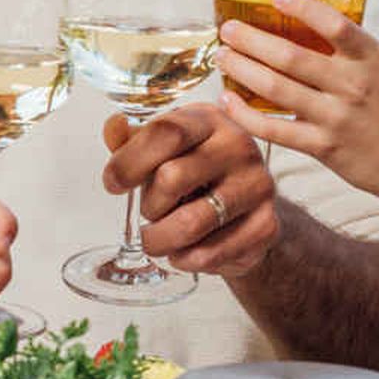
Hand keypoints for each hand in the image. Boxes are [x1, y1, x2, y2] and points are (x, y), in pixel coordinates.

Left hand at [105, 99, 281, 279]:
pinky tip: (184, 250)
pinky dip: (184, 259)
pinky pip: (209, 253)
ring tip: (158, 238)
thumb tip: (114, 126)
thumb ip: (133, 140)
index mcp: (209, 120)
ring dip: (160, 238)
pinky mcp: (266, 225)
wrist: (248, 202)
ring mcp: (257, 186)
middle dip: (148, 205)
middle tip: (150, 212)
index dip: (130, 161)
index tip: (112, 184)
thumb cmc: (197, 170)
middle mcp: (239, 146)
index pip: (166, 132)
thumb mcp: (164, 147)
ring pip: (190, 223)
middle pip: (172, 178)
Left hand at [217, 0, 378, 205]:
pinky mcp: (323, 147)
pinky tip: (227, 100)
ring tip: (222, 56)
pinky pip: (274, 129)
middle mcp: (352, 85)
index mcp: (370, 58)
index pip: (335, 25)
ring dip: (242, 69)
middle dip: (251, 40)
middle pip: (291, 56)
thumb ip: (348, 47)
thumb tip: (301, 19)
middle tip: (228, 29)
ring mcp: (336, 117)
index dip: (303, 7)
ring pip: (276, 89)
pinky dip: (245, 114)